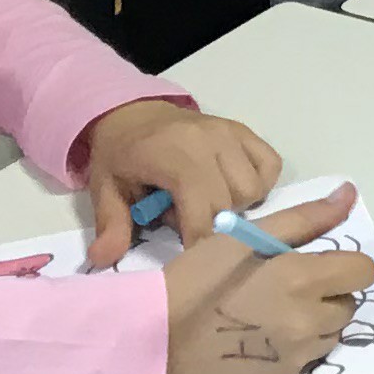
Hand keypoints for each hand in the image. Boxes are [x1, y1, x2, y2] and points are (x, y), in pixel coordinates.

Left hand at [76, 98, 279, 269]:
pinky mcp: (244, 131)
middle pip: (231, 203)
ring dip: (237, 205)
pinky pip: (270, 165)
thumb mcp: (106, 190)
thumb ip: (112, 225)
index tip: (189, 256)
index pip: (202, 211)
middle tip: (186, 218)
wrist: (134, 113)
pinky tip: (232, 186)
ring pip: (254, 189)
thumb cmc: (121, 156)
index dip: (199, 241)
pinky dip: (259, 182)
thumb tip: (103, 260)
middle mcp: (209, 140)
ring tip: (208, 201)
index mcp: (173, 155)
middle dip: (213, 223)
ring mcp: (230, 133)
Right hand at [159, 185, 373, 373]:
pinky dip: (293, 347)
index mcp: (303, 279)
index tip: (315, 264)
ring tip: (270, 312)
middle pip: (347, 303)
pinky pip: (306, 358)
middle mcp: (309, 321)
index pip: (363, 270)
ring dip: (314, 321)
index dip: (343, 264)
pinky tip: (259, 337)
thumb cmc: (197, 277)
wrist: (155, 337)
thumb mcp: (245, 237)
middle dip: (326, 293)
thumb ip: (305, 218)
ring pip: (331, 333)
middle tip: (284, 287)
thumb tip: (349, 195)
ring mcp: (298, 355)